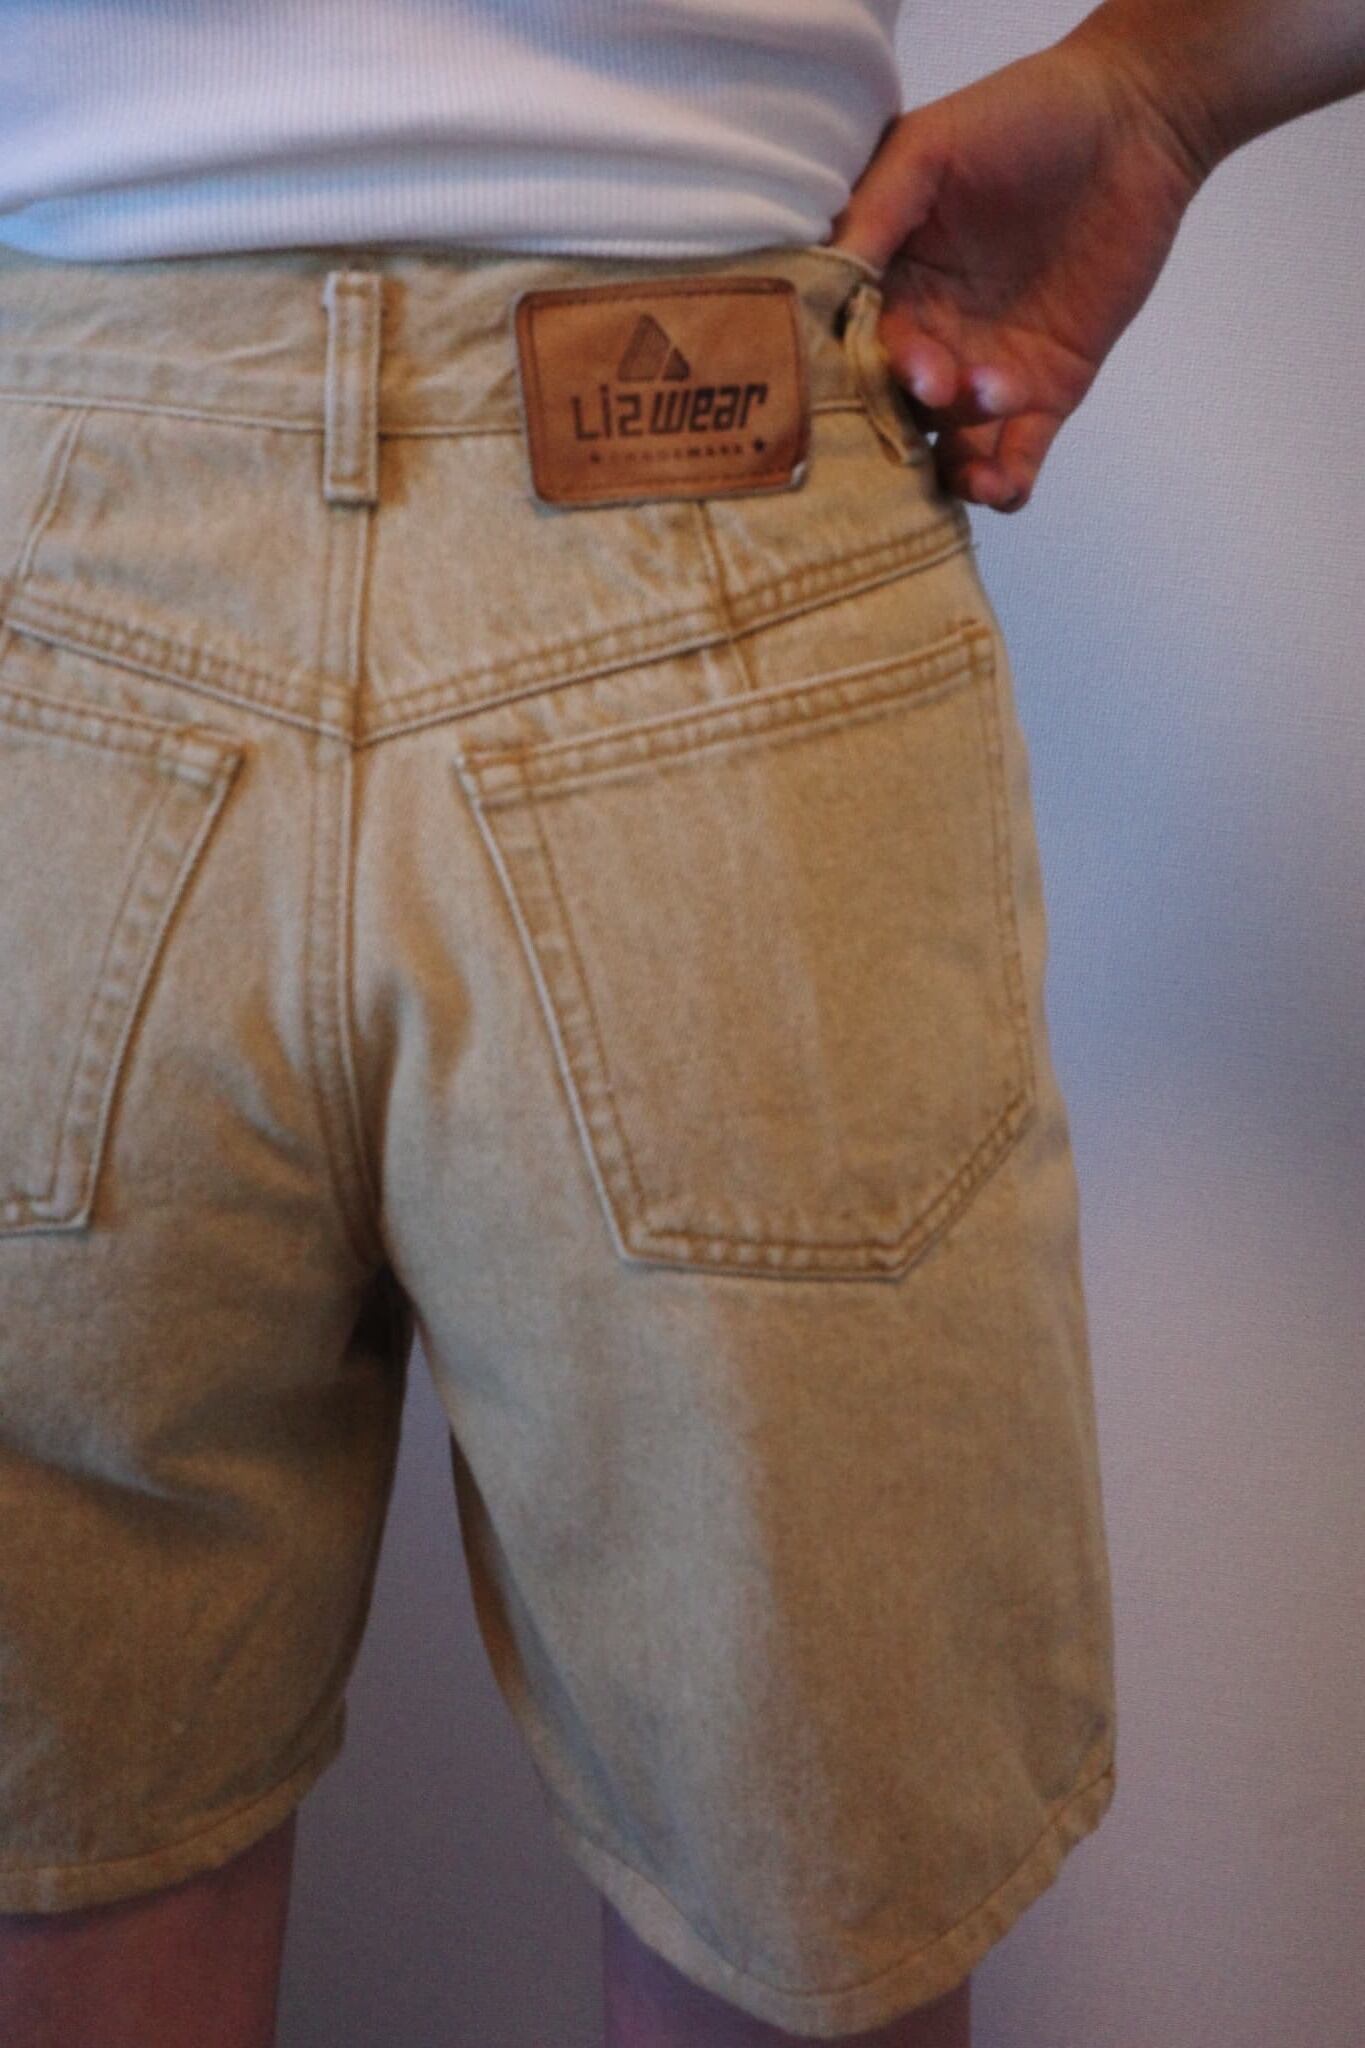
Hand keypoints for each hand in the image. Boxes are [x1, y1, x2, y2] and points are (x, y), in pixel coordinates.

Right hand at [826, 36, 1210, 511]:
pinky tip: (1002, 484)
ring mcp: (986, 373)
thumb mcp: (928, 150)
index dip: (857, 369)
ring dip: (954, 467)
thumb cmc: (1022, 120)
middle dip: (909, 417)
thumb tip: (824, 277)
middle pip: (896, 409)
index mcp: (890, 288)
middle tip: (937, 387)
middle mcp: (929, 339)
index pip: (853, 349)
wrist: (1133, 125)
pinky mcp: (1046, 394)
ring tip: (975, 455)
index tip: (876, 366)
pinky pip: (1016, 456)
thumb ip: (874, 213)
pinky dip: (1005, 484)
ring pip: (951, 448)